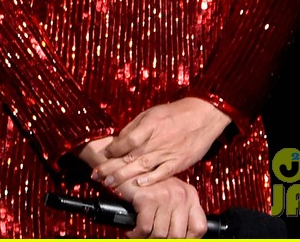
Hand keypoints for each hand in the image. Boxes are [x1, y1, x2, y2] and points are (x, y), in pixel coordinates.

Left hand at [92, 98, 229, 190]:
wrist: (202, 116)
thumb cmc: (174, 113)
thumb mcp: (150, 113)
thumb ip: (134, 127)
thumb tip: (119, 139)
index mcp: (148, 126)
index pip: (126, 140)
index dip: (112, 149)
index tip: (102, 155)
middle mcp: (156, 141)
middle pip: (129, 157)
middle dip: (111, 167)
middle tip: (96, 176)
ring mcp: (167, 153)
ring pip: (142, 167)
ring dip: (124, 177)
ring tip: (110, 184)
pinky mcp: (179, 162)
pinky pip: (162, 173)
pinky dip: (150, 180)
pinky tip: (138, 185)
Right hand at [116, 175, 207, 238]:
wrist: (124, 166)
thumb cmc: (146, 182)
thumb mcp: (170, 193)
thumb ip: (179, 211)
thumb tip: (181, 235)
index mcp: (190, 194)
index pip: (198, 227)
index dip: (188, 239)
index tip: (175, 239)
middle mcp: (180, 195)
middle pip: (178, 234)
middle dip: (164, 240)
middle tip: (153, 237)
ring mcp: (164, 196)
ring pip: (161, 234)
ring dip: (148, 238)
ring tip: (142, 235)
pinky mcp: (147, 198)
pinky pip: (144, 228)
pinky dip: (137, 234)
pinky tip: (133, 231)